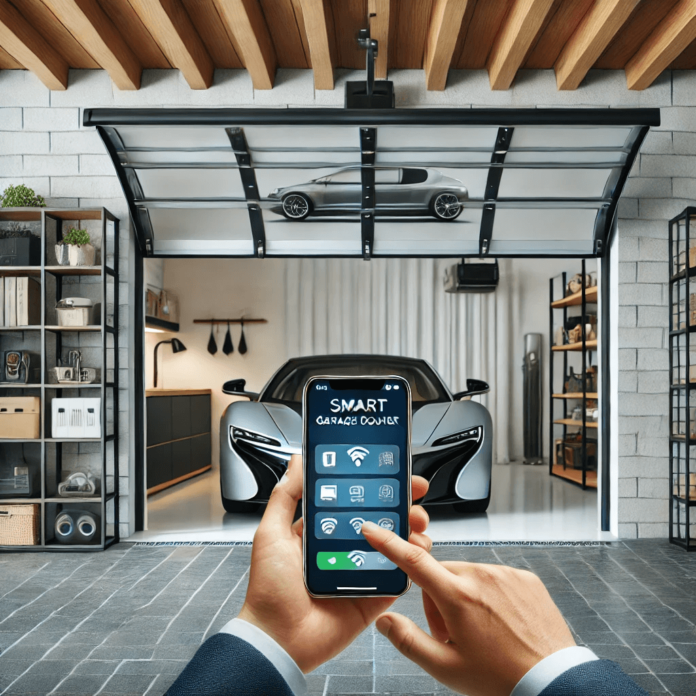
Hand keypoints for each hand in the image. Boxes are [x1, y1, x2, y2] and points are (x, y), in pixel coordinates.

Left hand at [237, 454, 431, 672]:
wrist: (277, 639)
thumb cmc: (269, 590)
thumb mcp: (271, 534)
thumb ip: (286, 496)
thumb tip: (297, 461)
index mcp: (322, 532)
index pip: (354, 500)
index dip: (374, 485)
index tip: (391, 471)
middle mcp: (344, 549)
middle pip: (380, 519)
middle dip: (401, 503)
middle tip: (414, 493)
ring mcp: (361, 573)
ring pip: (394, 545)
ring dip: (411, 530)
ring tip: (418, 521)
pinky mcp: (373, 598)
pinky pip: (398, 578)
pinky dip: (412, 563)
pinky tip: (417, 550)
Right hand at [362, 522, 574, 695]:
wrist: (553, 682)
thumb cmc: (501, 679)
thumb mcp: (446, 669)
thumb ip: (408, 641)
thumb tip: (384, 620)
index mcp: (457, 596)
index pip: (413, 561)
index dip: (388, 543)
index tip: (372, 529)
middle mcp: (481, 577)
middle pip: (441, 576)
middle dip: (438, 599)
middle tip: (453, 634)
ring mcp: (505, 575)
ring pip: (468, 577)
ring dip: (465, 597)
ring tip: (481, 633)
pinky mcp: (525, 578)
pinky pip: (494, 578)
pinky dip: (490, 596)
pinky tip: (500, 624)